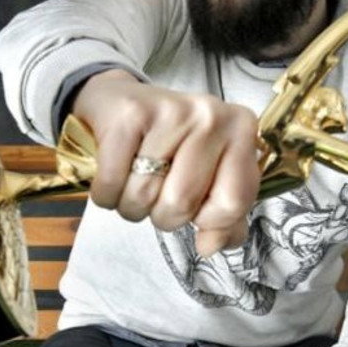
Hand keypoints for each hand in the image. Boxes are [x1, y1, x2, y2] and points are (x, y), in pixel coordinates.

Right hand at [73, 69, 260, 255]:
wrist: (121, 100)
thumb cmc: (170, 143)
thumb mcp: (208, 174)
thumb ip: (224, 216)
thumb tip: (210, 246)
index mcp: (241, 129)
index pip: (234, 202)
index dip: (209, 221)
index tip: (197, 206)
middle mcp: (211, 116)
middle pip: (182, 203)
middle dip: (163, 214)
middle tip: (159, 189)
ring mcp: (171, 111)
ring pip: (143, 196)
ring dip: (131, 204)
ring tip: (134, 178)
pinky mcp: (130, 114)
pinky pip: (112, 184)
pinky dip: (106, 193)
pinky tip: (114, 171)